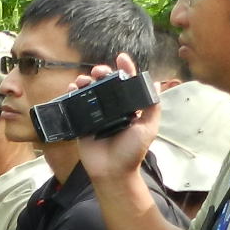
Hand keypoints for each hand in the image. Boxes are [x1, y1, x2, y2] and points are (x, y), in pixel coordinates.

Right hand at [72, 52, 161, 183]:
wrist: (112, 172)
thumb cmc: (132, 152)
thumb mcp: (149, 127)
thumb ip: (152, 106)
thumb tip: (156, 84)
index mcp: (129, 107)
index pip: (127, 83)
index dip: (125, 69)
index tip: (121, 58)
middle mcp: (113, 108)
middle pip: (106, 84)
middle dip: (102, 72)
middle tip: (99, 71)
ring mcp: (97, 115)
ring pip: (90, 91)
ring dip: (86, 81)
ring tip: (84, 79)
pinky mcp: (83, 123)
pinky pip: (76, 106)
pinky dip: (73, 94)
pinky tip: (72, 88)